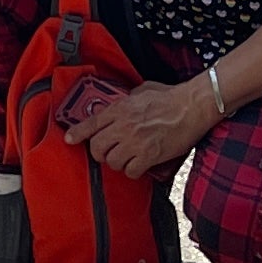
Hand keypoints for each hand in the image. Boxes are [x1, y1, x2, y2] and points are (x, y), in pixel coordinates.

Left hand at [67, 78, 213, 177]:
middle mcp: (123, 126)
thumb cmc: (170, 96)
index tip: (69, 139)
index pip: (90, 123)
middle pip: (97, 147)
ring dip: (118, 163)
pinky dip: (133, 171)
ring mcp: (135, 142)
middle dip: (100, 153)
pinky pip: (131, 171)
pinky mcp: (150, 155)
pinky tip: (139, 166)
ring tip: (126, 159)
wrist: (192, 106)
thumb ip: (126, 99)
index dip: (77, 133)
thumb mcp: (141, 90)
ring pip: (112, 162)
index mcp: (119, 109)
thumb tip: (122, 103)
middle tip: (108, 153)